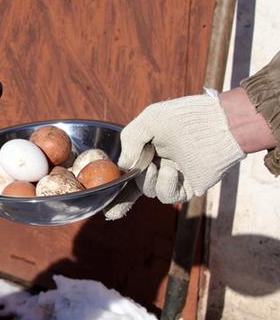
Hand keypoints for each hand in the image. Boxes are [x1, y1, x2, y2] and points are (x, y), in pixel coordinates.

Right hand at [104, 93, 244, 219]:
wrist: (217, 124)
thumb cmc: (183, 117)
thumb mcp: (148, 120)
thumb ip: (130, 140)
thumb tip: (123, 167)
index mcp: (148, 150)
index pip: (128, 172)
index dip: (116, 188)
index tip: (103, 202)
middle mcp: (159, 165)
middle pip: (135, 184)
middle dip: (135, 178)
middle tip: (143, 165)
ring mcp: (174, 177)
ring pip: (150, 192)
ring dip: (149, 181)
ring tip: (159, 166)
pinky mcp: (188, 187)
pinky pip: (168, 196)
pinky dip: (165, 185)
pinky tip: (171, 171)